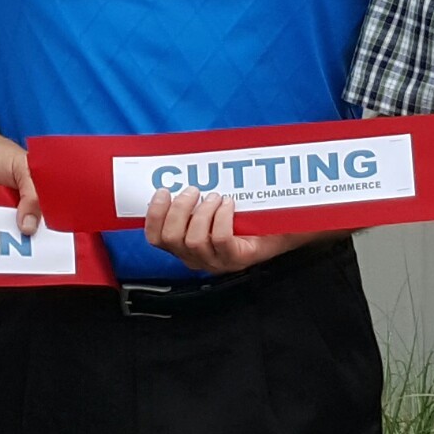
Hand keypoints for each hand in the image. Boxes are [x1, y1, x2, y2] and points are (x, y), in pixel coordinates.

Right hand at [144, 186, 308, 274]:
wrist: (278, 228)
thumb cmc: (242, 216)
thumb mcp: (210, 208)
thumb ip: (192, 199)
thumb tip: (176, 172)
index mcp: (184, 246)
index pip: (156, 238)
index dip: (154, 215)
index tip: (163, 191)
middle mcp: (197, 257)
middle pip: (172, 238)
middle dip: (179, 209)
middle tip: (193, 190)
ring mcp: (217, 261)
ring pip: (194, 241)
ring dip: (203, 212)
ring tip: (215, 197)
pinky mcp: (237, 259)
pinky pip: (221, 240)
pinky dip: (222, 218)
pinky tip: (229, 204)